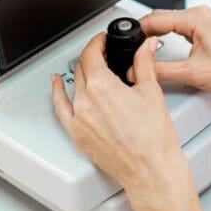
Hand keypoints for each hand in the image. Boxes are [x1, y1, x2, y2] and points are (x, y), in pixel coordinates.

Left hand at [52, 34, 209, 210]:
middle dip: (93, 58)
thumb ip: (144, 63)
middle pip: (82, 69)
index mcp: (102, 87)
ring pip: (73, 87)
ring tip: (90, 69)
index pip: (91, 54)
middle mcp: (86, 102)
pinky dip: (57, 94)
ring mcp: (79, 120)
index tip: (103, 40)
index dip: (97, 42)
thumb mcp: (151, 92)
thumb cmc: (154, 139)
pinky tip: (56, 85)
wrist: (151, 170)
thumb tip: (145, 47)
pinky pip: (60, 109)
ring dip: (81, 74)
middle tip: (104, 54)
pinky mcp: (77, 135)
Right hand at [137, 5, 210, 96]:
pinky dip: (168, 34)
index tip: (126, 41)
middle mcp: (200, 14)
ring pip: (170, 22)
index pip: (156, 19)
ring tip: (143, 47)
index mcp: (195, 18)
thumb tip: (140, 70)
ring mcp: (204, 20)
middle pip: (161, 17)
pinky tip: (162, 45)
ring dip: (156, 32)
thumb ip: (160, 71)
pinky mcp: (207, 28)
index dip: (138, 31)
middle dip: (144, 32)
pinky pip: (180, 26)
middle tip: (130, 47)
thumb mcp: (192, 73)